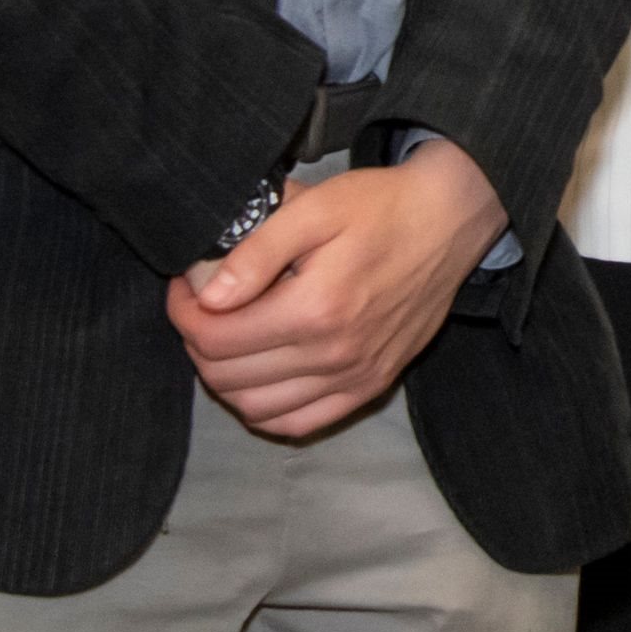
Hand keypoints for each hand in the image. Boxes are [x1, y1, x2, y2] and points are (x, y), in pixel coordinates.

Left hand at [169, 140, 507, 438]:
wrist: (448, 222)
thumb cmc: (380, 207)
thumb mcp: (316, 208)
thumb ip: (258, 251)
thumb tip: (209, 296)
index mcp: (316, 308)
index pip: (217, 337)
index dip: (183, 314)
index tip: (182, 287)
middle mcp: (334, 354)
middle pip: (228, 376)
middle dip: (197, 342)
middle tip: (197, 308)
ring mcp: (355, 377)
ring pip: (256, 407)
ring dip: (224, 378)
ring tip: (224, 338)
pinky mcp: (371, 386)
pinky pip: (300, 424)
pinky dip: (264, 411)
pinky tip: (257, 379)